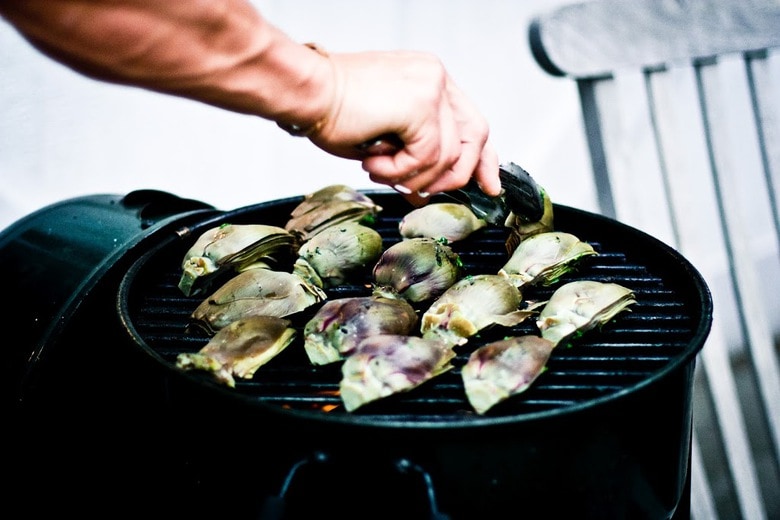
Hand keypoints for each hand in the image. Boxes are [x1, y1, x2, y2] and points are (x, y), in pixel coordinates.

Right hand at [308, 50, 500, 203]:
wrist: (307, 94)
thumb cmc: (332, 111)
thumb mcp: (384, 141)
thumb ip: (412, 159)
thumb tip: (423, 192)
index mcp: (428, 79)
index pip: (471, 121)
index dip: (483, 158)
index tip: (486, 185)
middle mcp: (435, 77)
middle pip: (475, 136)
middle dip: (458, 175)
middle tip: (424, 192)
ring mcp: (432, 88)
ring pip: (450, 155)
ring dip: (413, 176)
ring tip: (379, 169)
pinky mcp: (422, 105)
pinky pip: (429, 157)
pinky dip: (401, 170)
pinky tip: (374, 162)